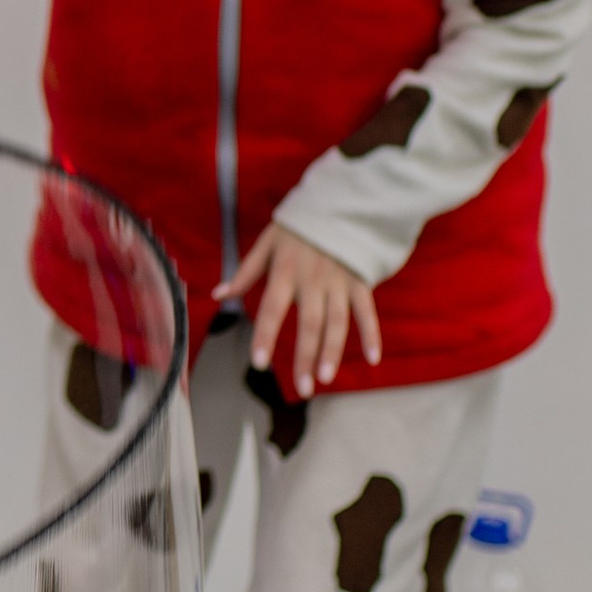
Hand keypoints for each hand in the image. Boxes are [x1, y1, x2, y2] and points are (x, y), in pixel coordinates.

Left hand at [218, 225, 381, 394]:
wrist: (340, 203)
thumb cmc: (298, 227)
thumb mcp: (268, 242)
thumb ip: (245, 272)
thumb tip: (219, 295)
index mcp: (286, 270)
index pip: (273, 308)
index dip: (266, 336)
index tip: (259, 364)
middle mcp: (313, 279)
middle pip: (309, 323)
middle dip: (305, 357)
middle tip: (302, 388)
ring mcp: (339, 281)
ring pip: (337, 321)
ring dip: (332, 351)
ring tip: (325, 378)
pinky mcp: (360, 281)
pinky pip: (366, 311)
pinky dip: (371, 334)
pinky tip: (373, 358)